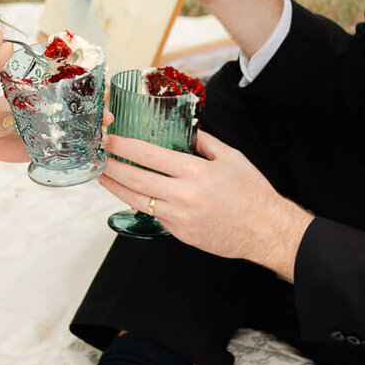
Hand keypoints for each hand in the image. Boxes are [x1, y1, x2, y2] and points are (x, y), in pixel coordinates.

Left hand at [98, 130, 312, 277]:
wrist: (266, 230)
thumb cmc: (252, 192)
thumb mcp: (231, 158)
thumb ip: (205, 142)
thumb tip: (186, 130)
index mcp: (196, 172)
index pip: (149, 155)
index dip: (125, 146)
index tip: (110, 139)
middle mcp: (184, 195)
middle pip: (136, 178)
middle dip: (112, 166)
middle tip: (98, 157)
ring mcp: (180, 218)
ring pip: (138, 200)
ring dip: (116, 187)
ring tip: (103, 177)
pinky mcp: (181, 234)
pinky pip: (155, 216)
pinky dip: (141, 204)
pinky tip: (130, 195)